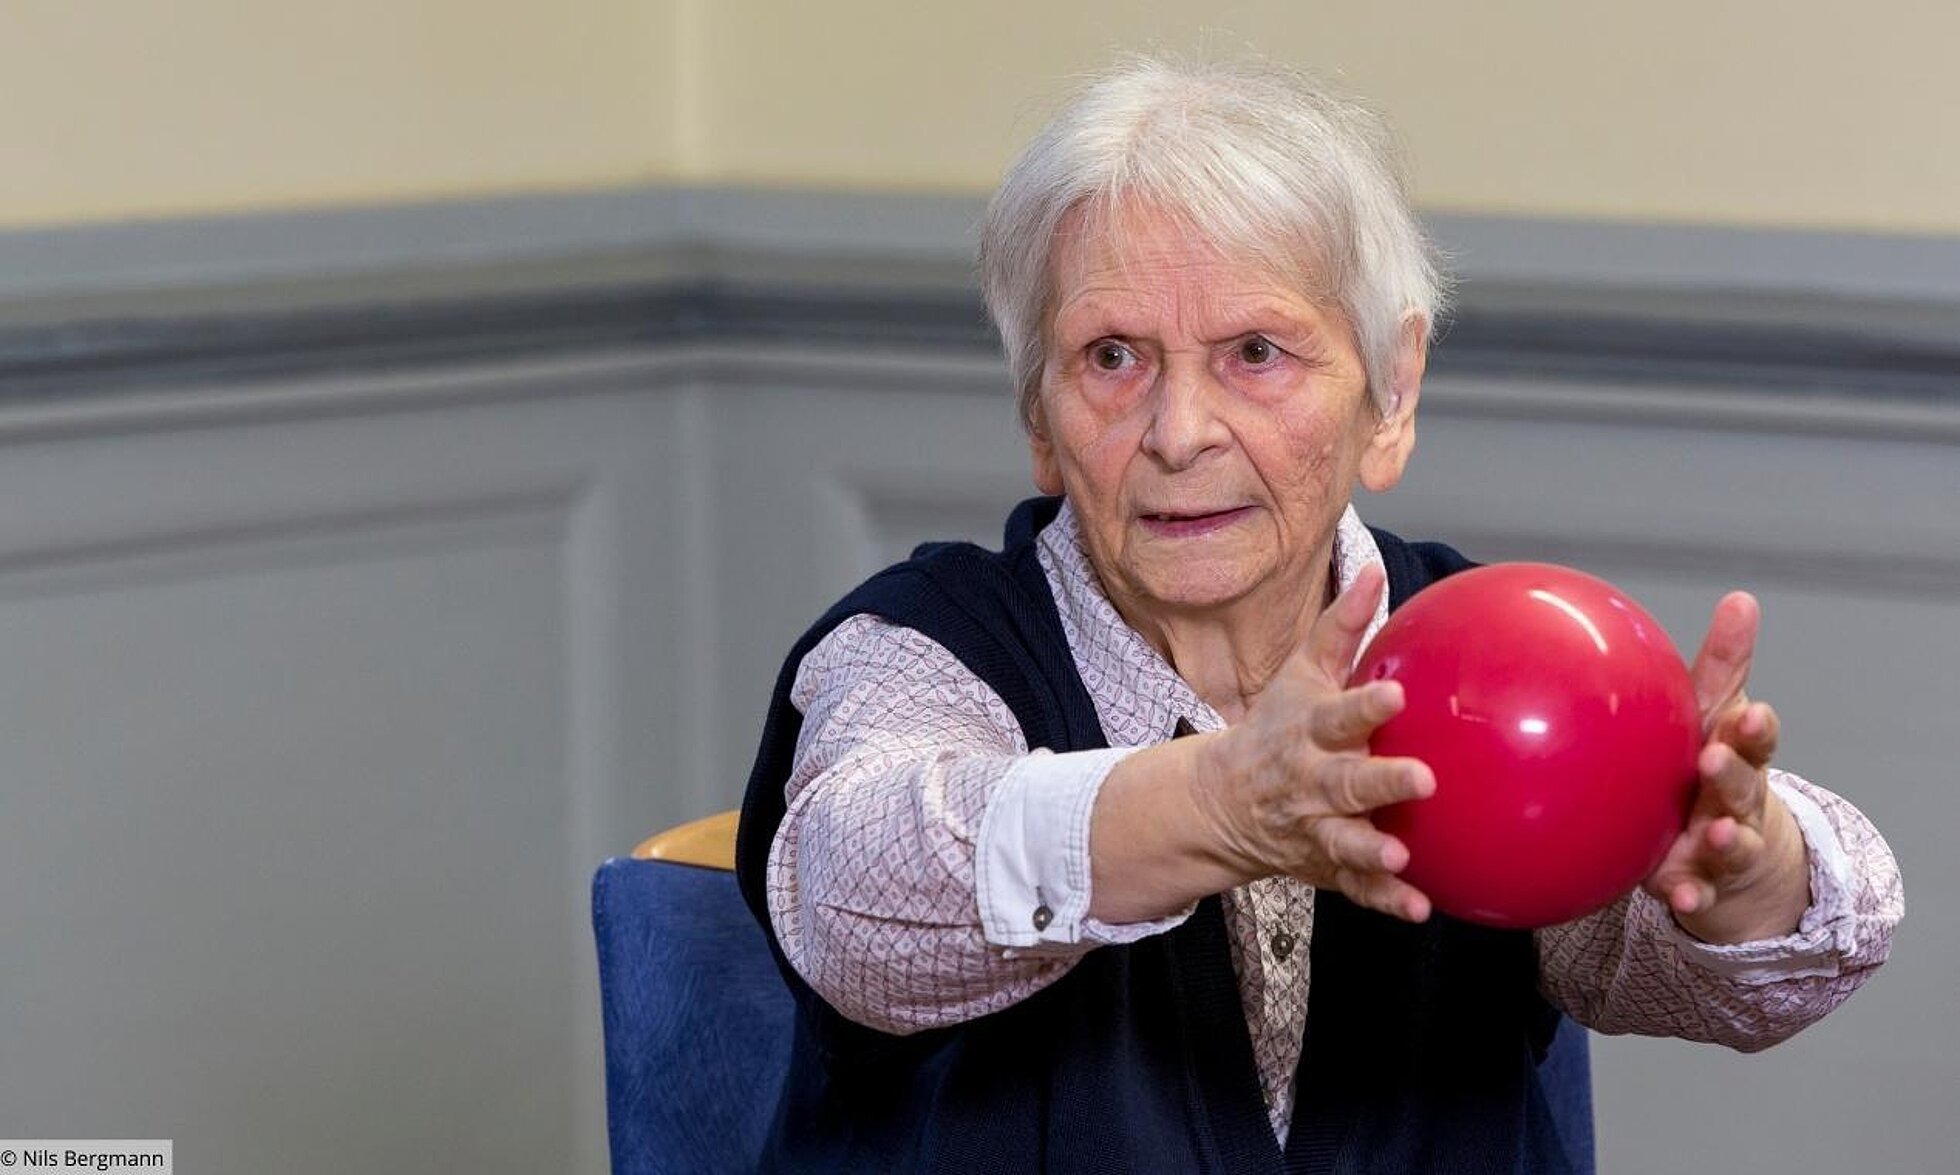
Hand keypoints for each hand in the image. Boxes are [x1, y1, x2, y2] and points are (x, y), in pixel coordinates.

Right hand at [1190, 564, 1435, 921]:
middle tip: (1422, 778)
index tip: (1396, 697)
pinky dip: (1384, 899)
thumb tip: (1374, 569)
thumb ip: (1340, 628)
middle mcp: (1309, 781)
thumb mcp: (1299, 673)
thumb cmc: (1276, 725)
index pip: (1338, 715)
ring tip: (1397, 854)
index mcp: (1307, 731)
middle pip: (1345, 781)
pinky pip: (1355, 887)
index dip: (1365, 707)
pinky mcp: (1324, 864)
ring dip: (1369, 850)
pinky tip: (1418, 907)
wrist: (1222, 799)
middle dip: (1380, 782)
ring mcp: (1315, 826)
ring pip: (1343, 841)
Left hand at [1642, 591, 1809, 942]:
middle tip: (1715, 758)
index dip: (1754, 727)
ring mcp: (1724, 847)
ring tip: (1720, 832)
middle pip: (1742, 787)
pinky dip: (1692, 896)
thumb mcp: (1715, 716)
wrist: (1732, 855)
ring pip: (1729, 842)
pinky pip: (1695, 894)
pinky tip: (1681, 898)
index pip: (1753, 738)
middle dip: (1733, 773)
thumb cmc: (1714, 766)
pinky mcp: (1701, 884)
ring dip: (1726, 837)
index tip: (1749, 713)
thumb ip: (1723, 665)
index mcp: (1738, 757)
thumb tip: (1741, 599)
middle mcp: (1737, 802)